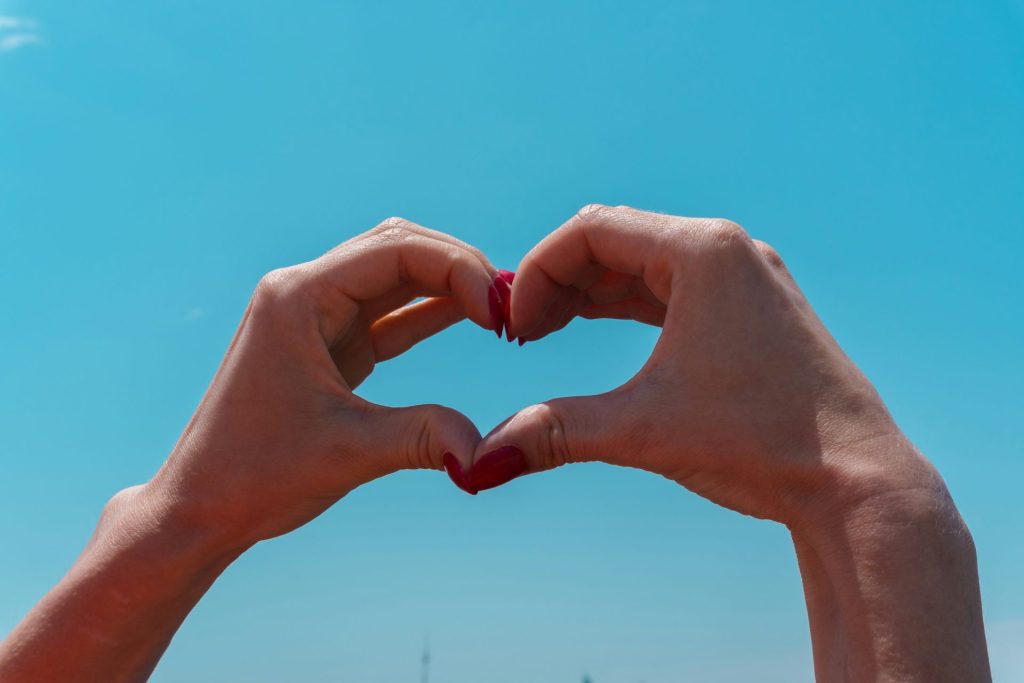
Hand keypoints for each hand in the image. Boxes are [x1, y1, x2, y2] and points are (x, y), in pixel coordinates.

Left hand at [149, 218, 504, 546]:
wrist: (201, 507)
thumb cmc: (254, 475)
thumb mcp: (347, 452)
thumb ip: (422, 438)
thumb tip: (485, 452)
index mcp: (297, 298)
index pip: (395, 251)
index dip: (458, 270)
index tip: (500, 312)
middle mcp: (304, 292)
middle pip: (398, 247)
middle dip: (460, 268)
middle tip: (512, 304)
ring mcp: (316, 315)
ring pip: (396, 274)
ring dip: (450, 285)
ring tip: (502, 310)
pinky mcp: (329, 342)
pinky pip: (390, 310)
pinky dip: (432, 312)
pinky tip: (474, 318)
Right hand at [461, 203, 929, 522]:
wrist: (857, 482)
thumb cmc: (763, 442)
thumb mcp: (643, 430)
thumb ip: (555, 432)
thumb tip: (479, 463)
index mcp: (704, 252)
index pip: (591, 231)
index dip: (536, 272)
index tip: (510, 328)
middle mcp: (728, 250)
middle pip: (615, 241)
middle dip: (557, 282)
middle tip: (519, 334)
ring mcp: (746, 279)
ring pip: (643, 265)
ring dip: (588, 294)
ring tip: (542, 333)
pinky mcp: (753, 310)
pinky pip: (671, 289)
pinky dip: (625, 306)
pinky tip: (594, 331)